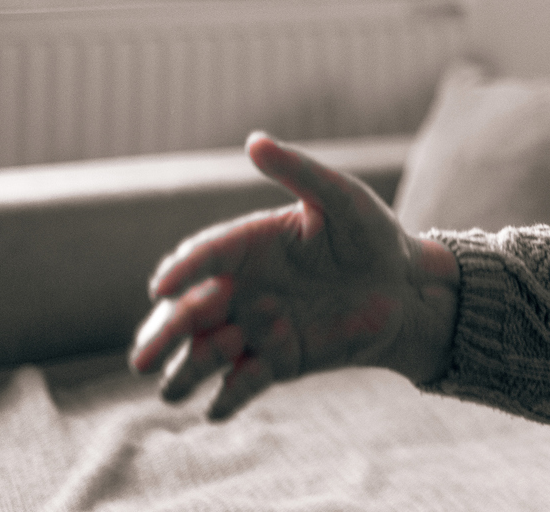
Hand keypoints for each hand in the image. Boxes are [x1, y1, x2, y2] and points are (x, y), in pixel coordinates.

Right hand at [129, 132, 459, 419]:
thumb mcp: (340, 196)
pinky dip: (226, 398)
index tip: (162, 287)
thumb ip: (298, 172)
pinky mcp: (276, 363)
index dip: (181, 271)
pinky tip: (216, 407)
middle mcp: (241, 288)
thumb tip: (254, 141)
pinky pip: (241, 385)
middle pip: (187, 314)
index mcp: (247, 245)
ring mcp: (255, 328)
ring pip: (203, 355)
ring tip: (177, 386)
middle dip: (162, 335)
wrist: (406, 286)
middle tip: (144, 358)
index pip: (203, 257)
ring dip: (185, 370)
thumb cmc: (370, 233)